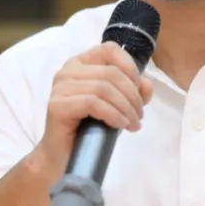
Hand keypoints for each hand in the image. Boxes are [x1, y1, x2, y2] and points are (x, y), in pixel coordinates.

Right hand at [32, 41, 153, 177]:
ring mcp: (60, 87)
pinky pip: (93, 103)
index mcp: (81, 63)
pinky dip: (112, 114)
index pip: (110, 49)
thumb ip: (133, 92)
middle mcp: (68, 70)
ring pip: (103, 88)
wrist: (63, 156)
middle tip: (139, 116)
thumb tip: (147, 84)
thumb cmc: (89, 129)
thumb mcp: (118, 106)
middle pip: (111, 72)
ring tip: (132, 124)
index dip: (130, 68)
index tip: (139, 92)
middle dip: (132, 95)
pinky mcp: (57, 105)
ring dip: (125, 108)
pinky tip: (120, 125)